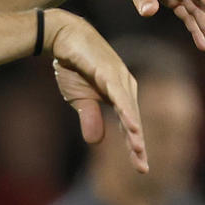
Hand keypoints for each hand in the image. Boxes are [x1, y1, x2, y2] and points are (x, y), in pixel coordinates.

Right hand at [46, 12, 145, 171]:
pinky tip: (131, 125)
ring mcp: (118, 77)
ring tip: (139, 151)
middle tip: (142, 167)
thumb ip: (90, 117)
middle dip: (136, 145)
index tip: (140, 167)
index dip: (133, 146)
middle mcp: (125, 86)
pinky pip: (119, 95)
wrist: (62, 37)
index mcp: (120, 94)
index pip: (129, 124)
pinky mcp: (108, 71)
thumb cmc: (73, 65)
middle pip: (133, 120)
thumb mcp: (79, 98)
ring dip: (133, 131)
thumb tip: (96, 142)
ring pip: (129, 110)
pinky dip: (126, 111)